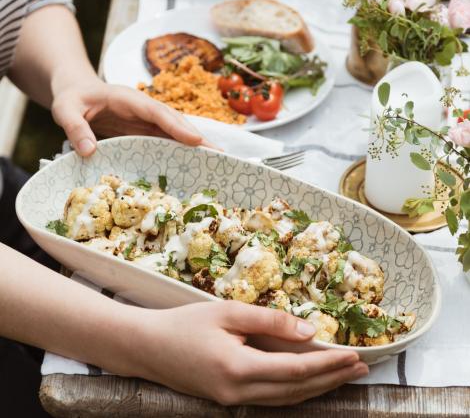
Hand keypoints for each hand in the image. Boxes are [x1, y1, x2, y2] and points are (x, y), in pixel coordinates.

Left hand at [51, 77, 210, 155]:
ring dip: (194, 146)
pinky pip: (165, 140)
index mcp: (129, 99)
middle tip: (219, 153)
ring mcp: (146, 121)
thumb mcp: (65, 109)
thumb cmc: (72, 98)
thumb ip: (74, 127)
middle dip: (197, 137)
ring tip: (215, 160)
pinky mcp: (144, 131)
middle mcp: (143, 109)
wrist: (76, 93)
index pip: (156, 111)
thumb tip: (89, 151)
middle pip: (174, 122)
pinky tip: (192, 164)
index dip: (176, 125)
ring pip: (175, 132)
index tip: (195, 140)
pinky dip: (180, 151)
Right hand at [121, 301, 367, 405]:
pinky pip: (271, 398)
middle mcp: (239, 392)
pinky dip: (295, 390)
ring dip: (316, 387)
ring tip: (341, 376)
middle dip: (331, 380)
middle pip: (297, 390)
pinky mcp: (227, 399)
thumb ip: (270, 321)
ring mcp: (232, 401)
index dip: (328, 364)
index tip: (354, 357)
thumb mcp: (227, 312)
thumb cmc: (185, 323)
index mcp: (239, 368)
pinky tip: (306, 381)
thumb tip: (309, 331)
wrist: (147, 347)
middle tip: (360, 368)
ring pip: (286, 399)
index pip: (297, 370)